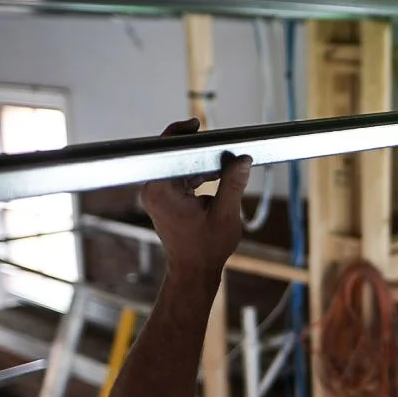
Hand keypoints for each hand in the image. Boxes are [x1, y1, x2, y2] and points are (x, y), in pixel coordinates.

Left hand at [139, 119, 250, 290]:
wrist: (194, 271)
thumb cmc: (206, 248)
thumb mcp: (226, 214)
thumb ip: (233, 183)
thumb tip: (243, 159)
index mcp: (160, 190)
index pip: (166, 150)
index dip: (181, 134)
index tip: (197, 125)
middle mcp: (153, 190)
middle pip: (173, 156)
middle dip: (200, 152)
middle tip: (224, 150)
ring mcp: (157, 195)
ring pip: (180, 166)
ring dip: (202, 165)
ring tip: (225, 168)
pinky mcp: (165, 199)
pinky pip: (182, 177)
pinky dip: (199, 175)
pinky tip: (218, 178)